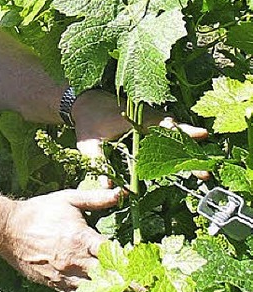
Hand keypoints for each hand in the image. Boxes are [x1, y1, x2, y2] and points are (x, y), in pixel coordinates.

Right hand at [0, 187, 121, 291]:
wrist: (8, 230)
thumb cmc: (39, 212)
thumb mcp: (68, 199)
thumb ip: (96, 198)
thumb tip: (120, 192)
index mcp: (81, 239)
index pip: (114, 255)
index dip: (133, 264)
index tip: (149, 271)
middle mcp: (76, 262)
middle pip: (110, 281)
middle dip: (131, 288)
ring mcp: (66, 277)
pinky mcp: (56, 286)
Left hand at [71, 90, 207, 165]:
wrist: (86, 103)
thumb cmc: (88, 122)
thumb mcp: (90, 144)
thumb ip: (100, 164)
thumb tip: (110, 188)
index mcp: (136, 119)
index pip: (163, 126)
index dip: (181, 132)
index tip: (201, 136)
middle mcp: (148, 119)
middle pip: (175, 133)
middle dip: (192, 150)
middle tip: (204, 171)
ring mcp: (150, 122)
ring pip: (175, 135)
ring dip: (188, 150)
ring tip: (202, 171)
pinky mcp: (149, 127)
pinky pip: (167, 136)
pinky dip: (179, 147)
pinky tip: (188, 163)